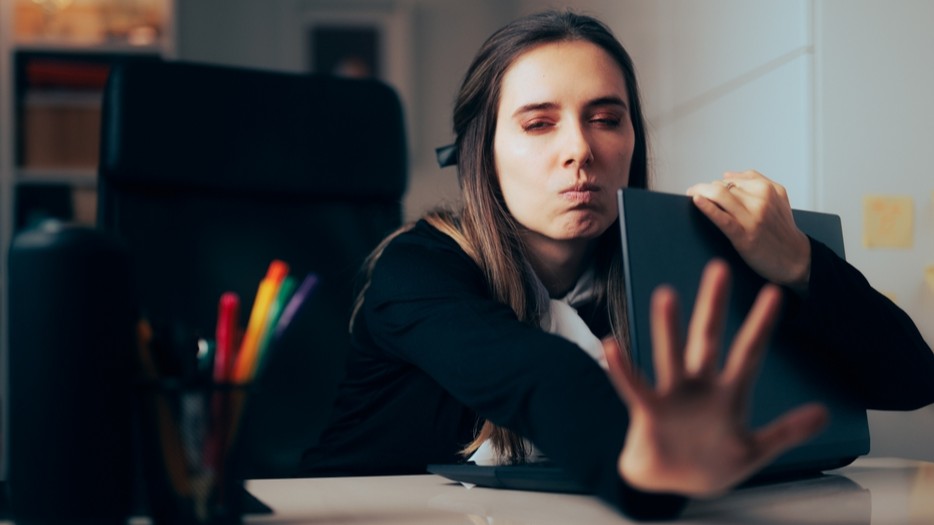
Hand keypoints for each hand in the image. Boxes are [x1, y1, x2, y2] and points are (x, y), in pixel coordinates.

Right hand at [603, 260, 826, 497]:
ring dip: (668, 327)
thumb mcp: (754, 451)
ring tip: (667, 295)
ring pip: (671, 355)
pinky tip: (612, 346)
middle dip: (713, 306)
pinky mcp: (649, 410)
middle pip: (707, 339)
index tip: (774, 294)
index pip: (749, 353)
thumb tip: (825, 413)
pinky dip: (622, 369)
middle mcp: (700, 385)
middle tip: (718, 268)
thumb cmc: (711, 463)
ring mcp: (673, 395)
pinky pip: (634, 386)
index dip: (760, 325)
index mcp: (729, 393)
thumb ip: (786, 432)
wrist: (672, 485)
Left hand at [686, 170, 810, 287]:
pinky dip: (707, 207)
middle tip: (692, 193)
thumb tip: (726, 174)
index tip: (702, 190)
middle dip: (704, 189)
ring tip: (691, 197)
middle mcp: (761, 200)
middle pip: (721, 186)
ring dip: (700, 193)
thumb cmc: (781, 228)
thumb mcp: (778, 197)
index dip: (713, 185)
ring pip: (719, 195)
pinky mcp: (744, 235)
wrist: (795, 258)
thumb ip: (754, 181)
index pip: (729, 180)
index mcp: (767, 189)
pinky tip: (696, 201)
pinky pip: (722, 217)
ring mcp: (753, 217)